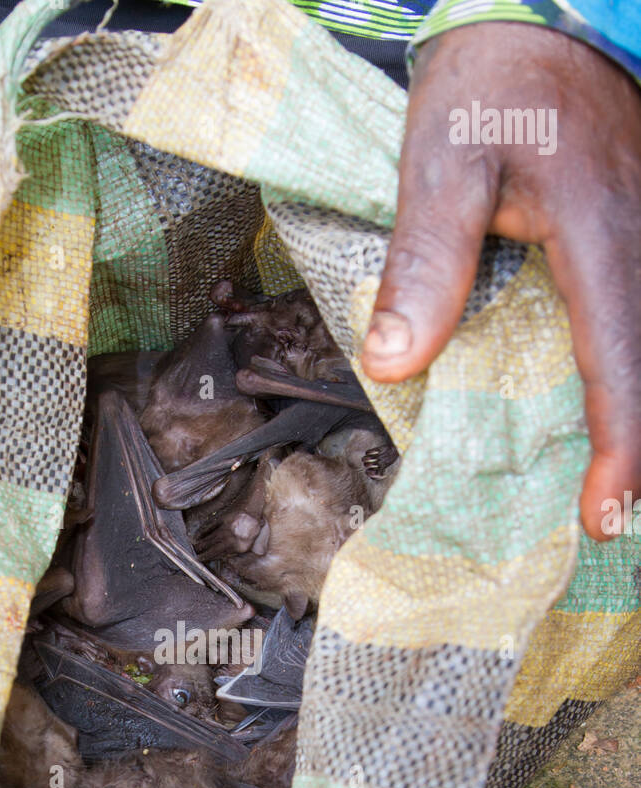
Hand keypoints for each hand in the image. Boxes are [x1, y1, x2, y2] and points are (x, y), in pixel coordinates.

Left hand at [360, 22, 640, 539]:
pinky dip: (630, 370)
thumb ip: (425, 261)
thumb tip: (393, 363)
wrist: (544, 21)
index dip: (619, 444)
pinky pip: (639, 316)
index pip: (620, 358)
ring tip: (617, 477)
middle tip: (610, 515)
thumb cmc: (490, 85)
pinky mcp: (640, 236)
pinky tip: (610, 403)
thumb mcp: (442, 160)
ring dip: (637, 410)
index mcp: (601, 233)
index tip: (604, 512)